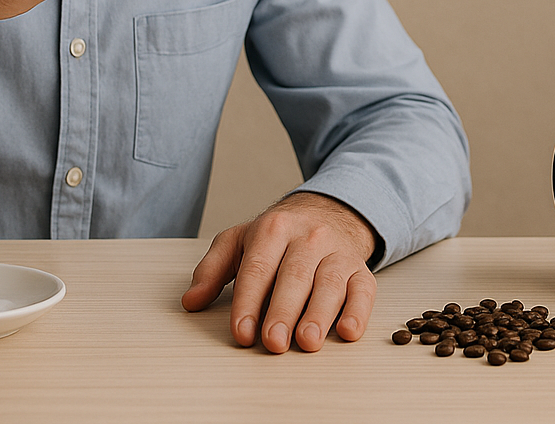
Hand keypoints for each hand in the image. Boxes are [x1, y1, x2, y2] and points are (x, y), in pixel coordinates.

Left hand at [181, 192, 378, 352]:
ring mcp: (336, 253)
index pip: (258, 268)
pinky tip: (347, 331)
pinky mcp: (360, 270)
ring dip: (319, 314)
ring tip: (307, 341)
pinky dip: (358, 311)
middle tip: (274, 342)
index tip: (242, 331)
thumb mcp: (239, 241)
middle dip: (283, 311)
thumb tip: (191, 301)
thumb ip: (212, 270)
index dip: (248, 301)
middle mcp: (308, 238)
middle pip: (294, 276)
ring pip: (329, 283)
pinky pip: (363, 289)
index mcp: (273, 229)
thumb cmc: (279, 235)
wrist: (327, 213)